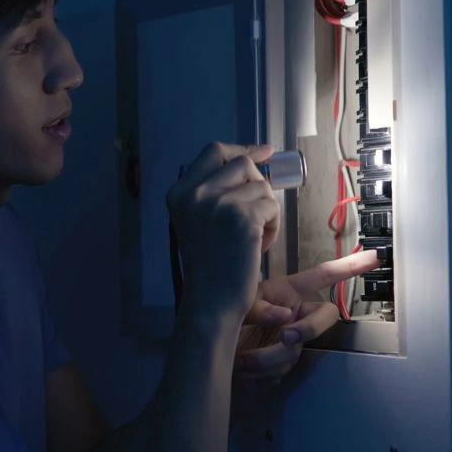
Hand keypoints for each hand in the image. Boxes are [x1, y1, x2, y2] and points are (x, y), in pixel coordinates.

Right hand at [165, 143, 281, 319]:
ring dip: (266, 210)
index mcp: (179, 193)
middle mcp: (195, 194)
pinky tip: (257, 247)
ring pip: (262, 186)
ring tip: (253, 237)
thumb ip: (214, 191)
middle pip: (242, 164)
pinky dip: (272, 226)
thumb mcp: (197, 221)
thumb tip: (256, 158)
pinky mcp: (242, 217)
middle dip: (258, 185)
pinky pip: (272, 206)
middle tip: (257, 213)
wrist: (211, 302)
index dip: (242, 149)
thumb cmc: (209, 266)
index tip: (263, 153)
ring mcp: (217, 204)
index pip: (214, 151)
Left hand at [233, 250, 382, 383]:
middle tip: (286, 337)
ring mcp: (290, 341)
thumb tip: (285, 317)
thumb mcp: (234, 306)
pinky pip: (281, 373)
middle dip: (309, 329)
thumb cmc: (219, 320)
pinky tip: (241, 371)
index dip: (350, 267)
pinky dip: (259, 375)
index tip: (375, 257)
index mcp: (287, 292)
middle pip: (324, 318)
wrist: (206, 356)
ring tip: (239, 359)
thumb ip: (258, 308)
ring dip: (265, 360)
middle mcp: (293, 315)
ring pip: (295, 353)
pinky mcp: (281, 366)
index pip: (323, 276)